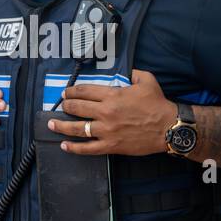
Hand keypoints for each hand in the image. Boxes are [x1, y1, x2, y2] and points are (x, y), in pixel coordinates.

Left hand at [49, 68, 174, 155]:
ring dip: (61, 126)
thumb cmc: (158, 104)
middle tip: (60, 106)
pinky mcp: (111, 145)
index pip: (84, 91)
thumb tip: (127, 71)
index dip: (72, 91)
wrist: (168, 128)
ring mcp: (106, 130)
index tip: (66, 93)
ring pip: (77, 128)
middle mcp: (106, 112)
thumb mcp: (147, 80)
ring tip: (52, 124)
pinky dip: (74, 148)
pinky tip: (64, 146)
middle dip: (66, 106)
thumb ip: (134, 73)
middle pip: (77, 108)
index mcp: (112, 95)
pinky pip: (88, 148)